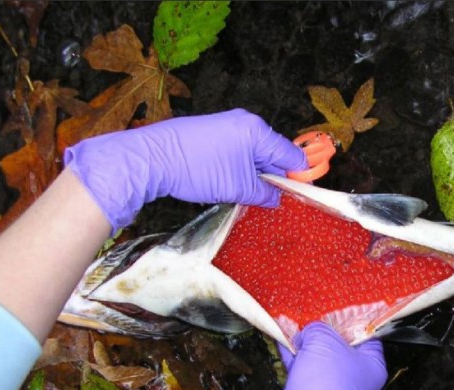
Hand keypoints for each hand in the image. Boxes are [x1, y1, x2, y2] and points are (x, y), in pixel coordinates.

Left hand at [63, 109, 307, 231]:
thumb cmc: (197, 168)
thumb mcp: (238, 188)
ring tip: (249, 197)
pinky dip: (240, 170)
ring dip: (256, 176)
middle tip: (274, 201)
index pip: (291, 155)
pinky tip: (232, 186)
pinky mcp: (212, 134)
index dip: (300, 177)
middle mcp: (245, 124)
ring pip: (254, 156)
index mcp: (257, 131)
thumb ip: (265, 193)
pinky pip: (237, 153)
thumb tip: (278, 199)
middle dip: (275, 178)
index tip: (303, 195)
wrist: (150, 158)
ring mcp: (227, 127)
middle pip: (274, 154)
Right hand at [268, 322, 386, 389]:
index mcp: (372, 364)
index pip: (366, 334)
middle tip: (312, 313)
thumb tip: (309, 330)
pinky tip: (282, 338)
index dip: (351, 318)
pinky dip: (294, 354)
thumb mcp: (324, 340)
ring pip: (319, 356)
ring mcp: (333, 385)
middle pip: (340, 344)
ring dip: (305, 341)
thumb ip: (318, 328)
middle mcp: (356, 376)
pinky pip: (304, 367)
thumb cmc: (324, 382)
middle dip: (324, 329)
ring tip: (293, 323)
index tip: (336, 307)